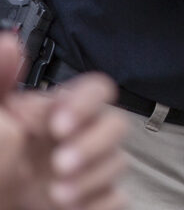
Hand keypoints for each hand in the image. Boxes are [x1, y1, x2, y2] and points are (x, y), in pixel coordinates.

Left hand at [0, 32, 128, 209]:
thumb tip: (11, 44)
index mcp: (48, 116)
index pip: (94, 91)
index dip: (86, 103)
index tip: (59, 126)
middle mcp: (69, 141)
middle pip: (115, 123)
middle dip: (95, 144)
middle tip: (61, 164)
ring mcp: (81, 174)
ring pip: (119, 161)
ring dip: (94, 177)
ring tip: (59, 196)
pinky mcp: (87, 206)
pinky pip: (116, 198)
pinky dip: (100, 204)